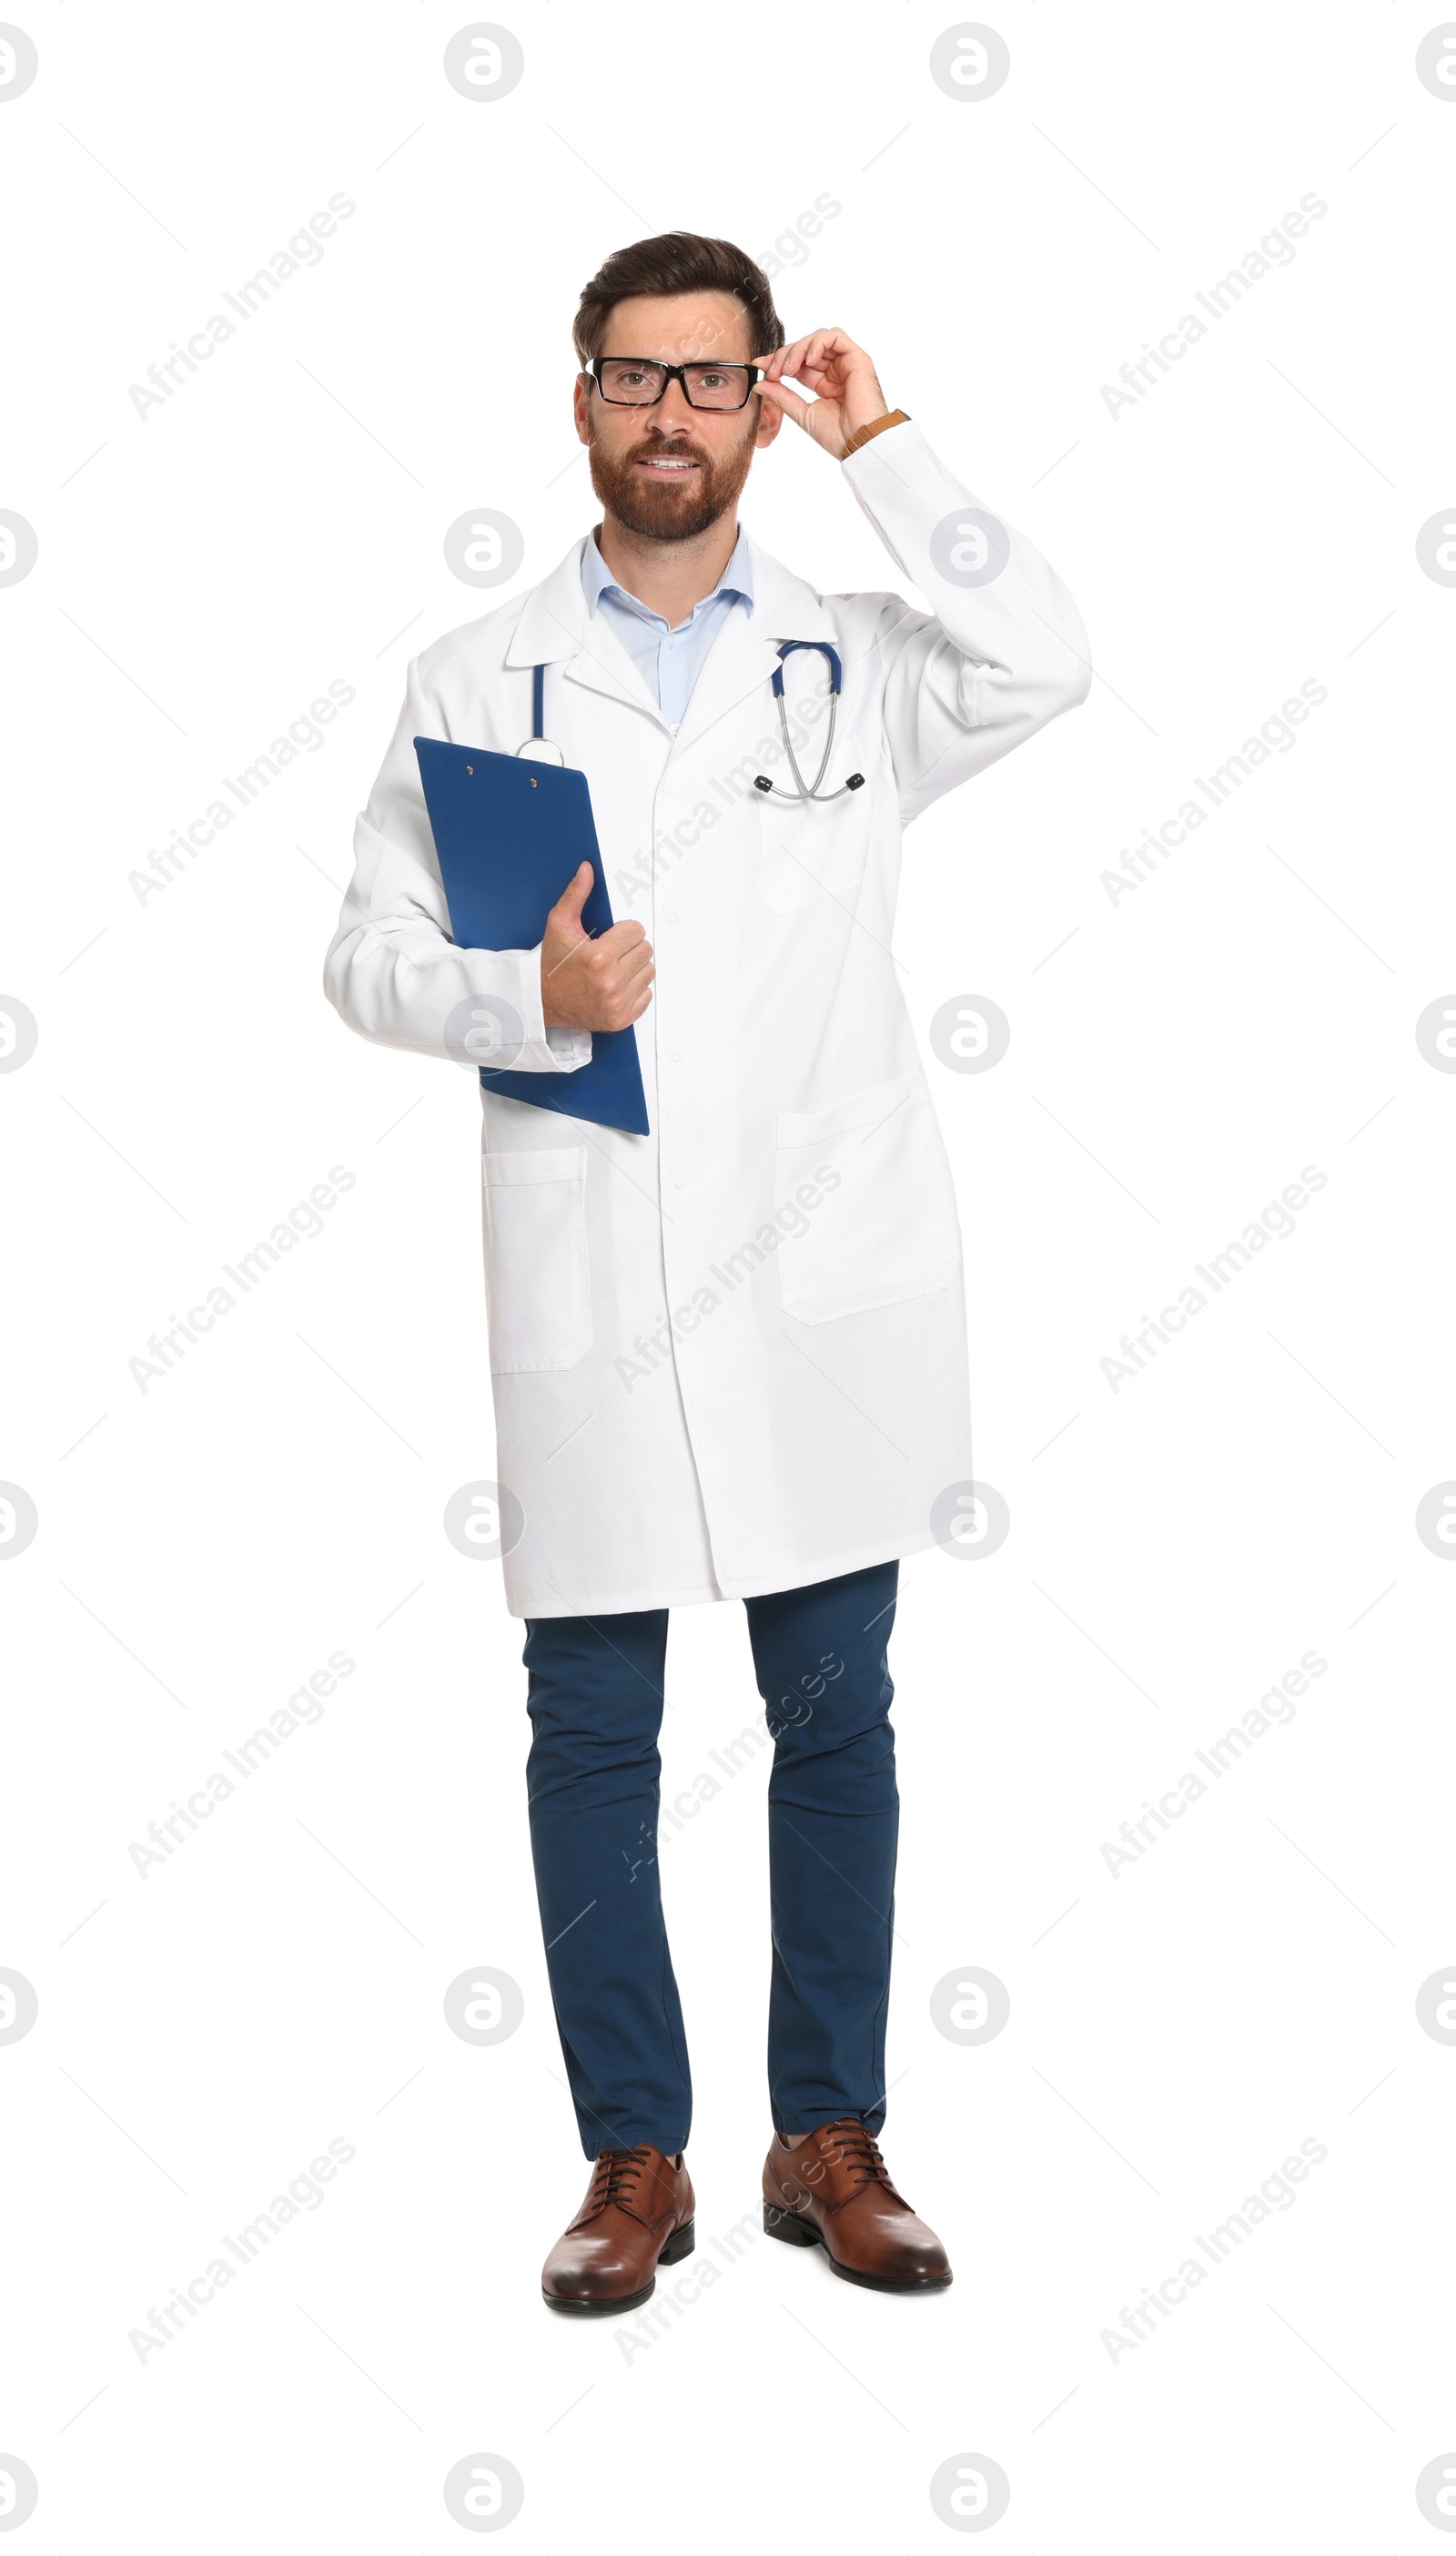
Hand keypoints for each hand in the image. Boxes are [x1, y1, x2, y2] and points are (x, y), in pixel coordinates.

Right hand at [541, 862, 654, 1031]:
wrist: (542, 1001)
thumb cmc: (551, 964)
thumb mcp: (559, 925)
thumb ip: (576, 895)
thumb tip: (587, 870)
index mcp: (598, 957)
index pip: (637, 931)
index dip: (623, 931)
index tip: (610, 937)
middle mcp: (609, 982)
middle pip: (645, 950)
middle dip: (629, 948)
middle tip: (610, 953)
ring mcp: (616, 1003)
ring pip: (648, 972)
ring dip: (634, 968)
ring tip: (612, 969)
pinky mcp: (621, 1018)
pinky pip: (646, 996)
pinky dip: (634, 991)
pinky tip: (616, 987)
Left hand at [753, 329, 889, 459]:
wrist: (860, 443)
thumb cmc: (838, 436)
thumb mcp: (802, 414)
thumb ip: (782, 397)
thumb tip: (759, 384)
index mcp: (823, 384)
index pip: (797, 363)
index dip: (777, 361)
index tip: (760, 366)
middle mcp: (835, 371)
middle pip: (805, 348)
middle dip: (784, 355)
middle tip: (772, 372)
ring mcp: (846, 363)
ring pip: (818, 339)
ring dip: (798, 349)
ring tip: (788, 368)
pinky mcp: (857, 358)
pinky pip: (835, 336)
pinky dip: (818, 343)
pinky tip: (808, 360)